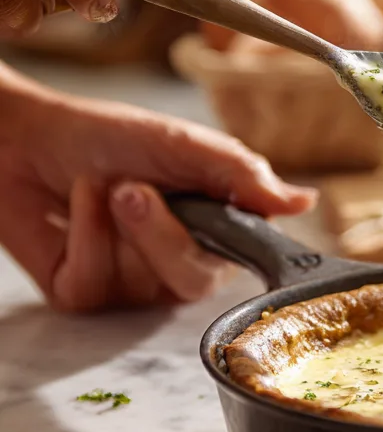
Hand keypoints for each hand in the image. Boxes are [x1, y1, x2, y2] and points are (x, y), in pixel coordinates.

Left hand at [0, 67, 316, 311]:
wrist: (28, 137)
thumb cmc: (111, 136)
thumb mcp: (186, 145)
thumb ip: (244, 176)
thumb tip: (304, 201)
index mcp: (217, 229)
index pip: (248, 256)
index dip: (239, 246)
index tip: (219, 221)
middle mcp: (179, 263)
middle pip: (195, 281)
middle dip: (163, 235)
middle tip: (133, 190)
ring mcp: (133, 284)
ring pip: (144, 285)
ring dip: (118, 227)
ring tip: (101, 187)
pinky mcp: (85, 294)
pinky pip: (94, 284)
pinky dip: (83, 236)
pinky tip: (76, 207)